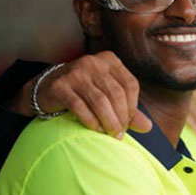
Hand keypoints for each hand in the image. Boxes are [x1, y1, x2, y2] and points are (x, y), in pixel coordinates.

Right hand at [16, 51, 151, 138]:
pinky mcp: (60, 86)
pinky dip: (90, 121)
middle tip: (119, 133)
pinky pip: (80, 107)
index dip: (133, 107)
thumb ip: (128, 108)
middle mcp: (93, 62)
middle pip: (116, 94)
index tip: (129, 123)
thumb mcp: (108, 94)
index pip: (130, 84)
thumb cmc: (84, 92)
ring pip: (100, 101)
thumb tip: (148, 126)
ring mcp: (75, 72)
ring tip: (110, 135)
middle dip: (121, 117)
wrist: (47, 88)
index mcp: (109, 60)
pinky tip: (95, 130)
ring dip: (108, 122)